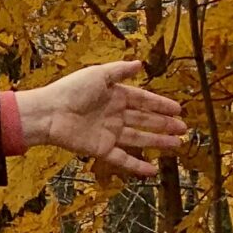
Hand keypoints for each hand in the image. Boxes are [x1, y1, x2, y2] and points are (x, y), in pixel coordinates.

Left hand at [16, 60, 188, 178]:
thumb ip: (119, 70)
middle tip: (184, 129)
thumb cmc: (70, 90)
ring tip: (178, 144)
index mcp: (114, 95)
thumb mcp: (97, 75)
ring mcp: (108, 133)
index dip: (160, 105)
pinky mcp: (101, 149)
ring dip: (158, 142)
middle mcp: (113, 114)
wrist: (48, 113)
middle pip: (144, 120)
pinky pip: (123, 158)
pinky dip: (137, 165)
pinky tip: (154, 170)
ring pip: (139, 138)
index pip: (143, 100)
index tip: (178, 109)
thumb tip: (140, 62)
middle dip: (164, 125)